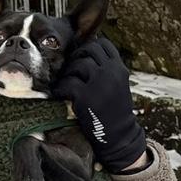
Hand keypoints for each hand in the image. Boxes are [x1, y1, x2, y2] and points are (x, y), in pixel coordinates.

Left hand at [53, 36, 147, 172]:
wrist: (119, 136)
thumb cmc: (116, 111)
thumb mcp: (119, 85)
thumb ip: (108, 70)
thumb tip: (86, 54)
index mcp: (119, 68)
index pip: (103, 44)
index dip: (90, 47)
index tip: (83, 56)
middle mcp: (110, 72)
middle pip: (88, 50)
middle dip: (77, 57)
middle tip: (71, 69)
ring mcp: (98, 83)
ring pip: (77, 65)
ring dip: (68, 73)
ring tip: (66, 82)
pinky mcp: (85, 97)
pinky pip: (66, 83)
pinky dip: (60, 88)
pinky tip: (61, 94)